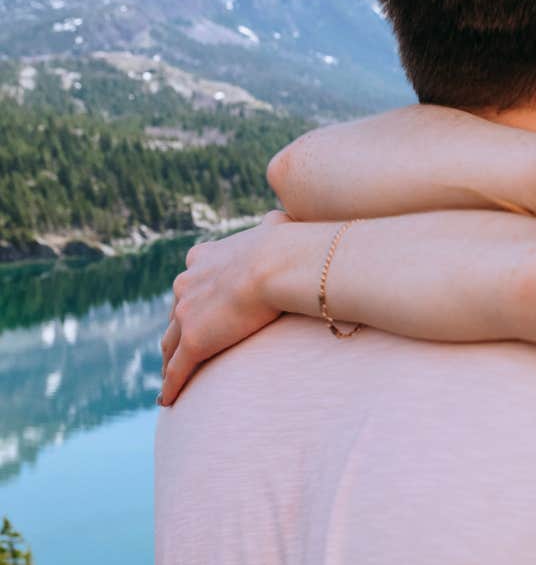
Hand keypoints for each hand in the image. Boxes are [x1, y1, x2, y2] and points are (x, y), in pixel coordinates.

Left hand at [158, 210, 291, 405]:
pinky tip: (167, 400)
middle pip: (175, 315)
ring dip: (169, 361)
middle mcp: (186, 284)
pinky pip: (179, 369)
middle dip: (177, 331)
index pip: (190, 283)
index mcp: (202, 257)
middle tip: (179, 348)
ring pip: (170, 344)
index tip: (196, 309)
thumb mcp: (277, 225)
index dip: (192, 298)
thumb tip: (286, 217)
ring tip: (170, 376)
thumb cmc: (284, 244)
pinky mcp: (195, 341)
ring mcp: (186, 314)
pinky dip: (171, 385)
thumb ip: (275, 224)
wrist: (276, 264)